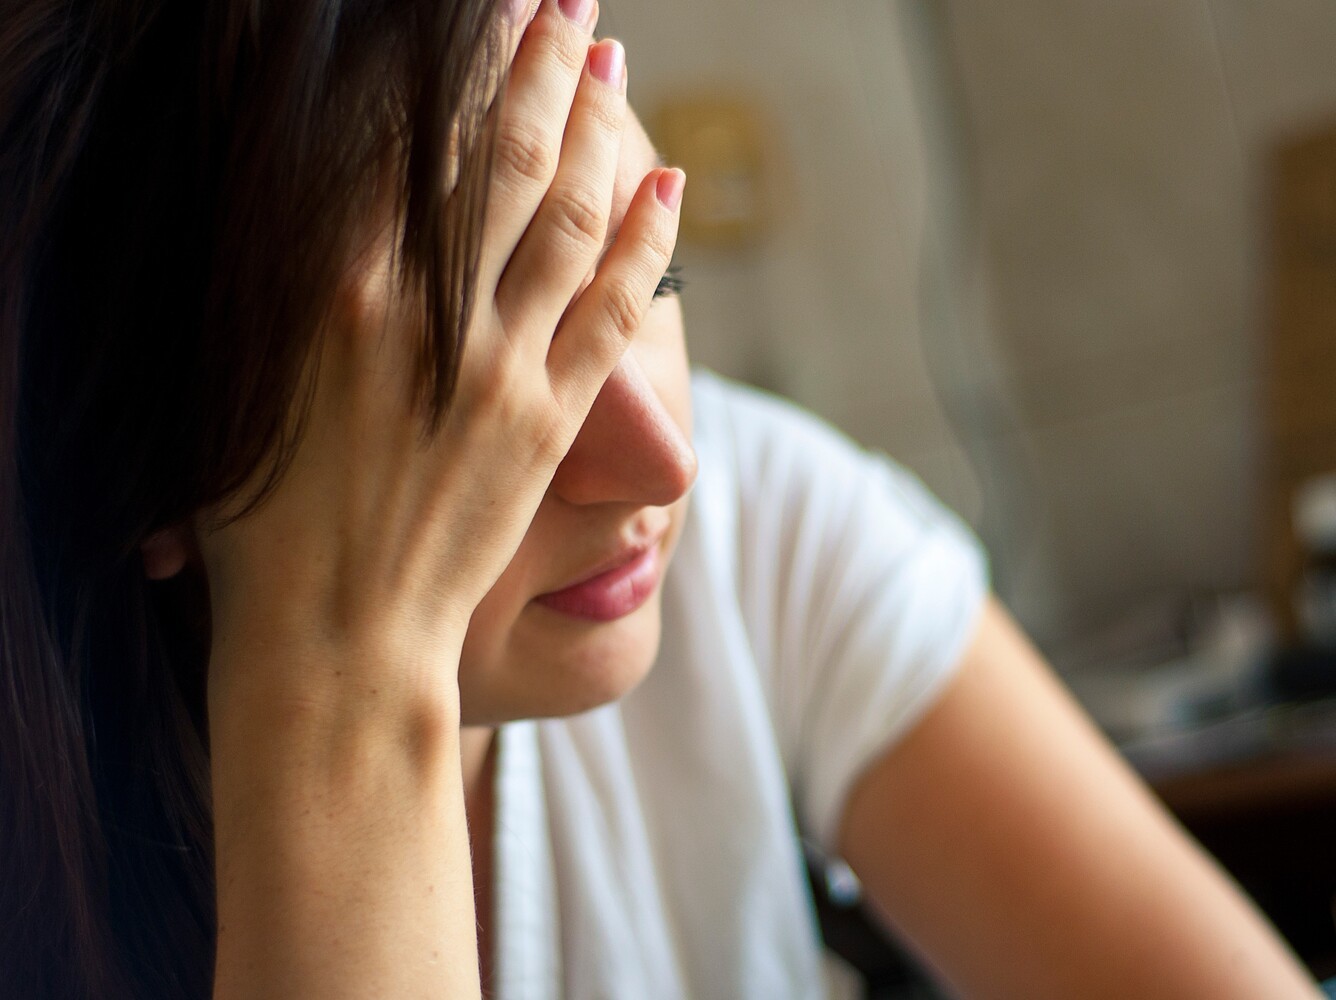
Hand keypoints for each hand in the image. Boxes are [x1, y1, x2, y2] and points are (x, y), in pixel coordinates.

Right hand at [198, 0, 683, 700]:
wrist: (334, 636)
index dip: (450, 68)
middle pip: (497, 156)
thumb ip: (290, 291)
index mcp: (332, 290)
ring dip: (592, 126)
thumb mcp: (242, 385)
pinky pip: (613, 308)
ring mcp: (497, 364)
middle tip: (562, 1)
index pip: (405, 142)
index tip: (478, 18)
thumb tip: (333, 208)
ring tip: (610, 56)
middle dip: (535, 65)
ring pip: (563, 215)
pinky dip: (645, 240)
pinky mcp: (551, 420)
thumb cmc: (262, 523)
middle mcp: (424, 311)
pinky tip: (668, 185)